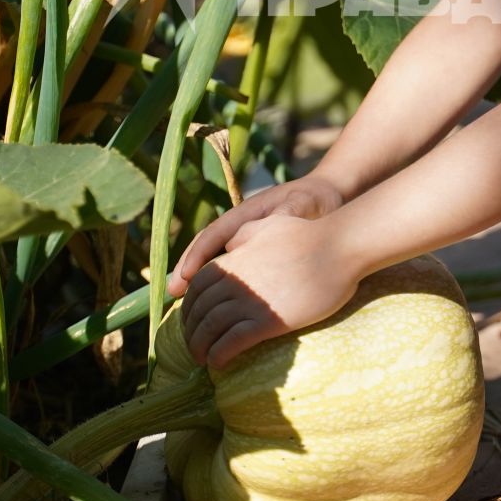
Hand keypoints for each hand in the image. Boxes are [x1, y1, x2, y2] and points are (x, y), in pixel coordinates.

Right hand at [167, 175, 347, 297]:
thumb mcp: (304, 204)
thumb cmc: (315, 199)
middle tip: (172, 294)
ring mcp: (247, 240)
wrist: (329, 196)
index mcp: (247, 213)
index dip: (197, 255)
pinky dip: (220, 284)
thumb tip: (277, 220)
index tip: (184, 276)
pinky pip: (232, 268)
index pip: (214, 234)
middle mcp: (240, 227)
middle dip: (188, 271)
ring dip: (199, 281)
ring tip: (185, 304)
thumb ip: (288, 213)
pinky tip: (214, 305)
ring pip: (216, 260)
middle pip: (206, 249)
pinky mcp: (257, 253)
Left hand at [177, 214, 360, 367]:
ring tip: (202, 359)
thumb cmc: (310, 236)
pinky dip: (219, 354)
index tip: (192, 320)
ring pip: (210, 327)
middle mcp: (236, 280)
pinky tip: (218, 363)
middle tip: (194, 345)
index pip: (197, 286)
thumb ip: (246, 233)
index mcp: (234, 258)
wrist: (339, 248)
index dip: (189, 306)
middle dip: (191, 330)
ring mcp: (250, 300)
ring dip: (200, 346)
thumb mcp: (271, 225)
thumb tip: (230, 243)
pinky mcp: (268, 320)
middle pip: (199, 309)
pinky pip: (232, 341)